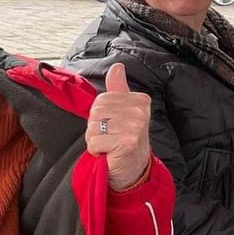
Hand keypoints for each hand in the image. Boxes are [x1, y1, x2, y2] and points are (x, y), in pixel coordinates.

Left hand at [85, 63, 152, 190]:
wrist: (133, 167)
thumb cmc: (124, 138)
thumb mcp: (122, 111)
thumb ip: (118, 88)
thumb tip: (117, 66)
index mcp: (140, 100)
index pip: (101, 99)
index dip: (100, 115)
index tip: (113, 125)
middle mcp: (140, 112)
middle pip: (96, 112)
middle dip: (96, 127)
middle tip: (110, 137)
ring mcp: (135, 127)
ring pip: (93, 127)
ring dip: (95, 140)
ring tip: (109, 145)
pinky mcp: (127, 142)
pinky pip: (95, 142)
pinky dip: (96, 150)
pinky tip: (109, 153)